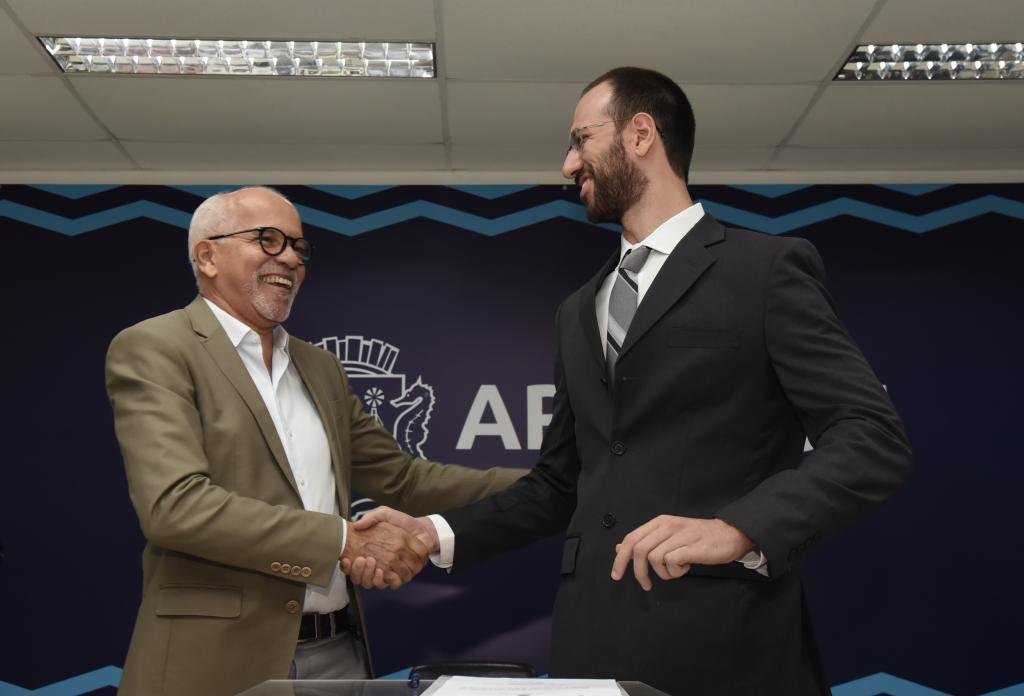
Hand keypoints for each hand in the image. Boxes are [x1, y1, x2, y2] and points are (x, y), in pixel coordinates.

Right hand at [339, 520, 427, 589]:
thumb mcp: (384, 514)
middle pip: (361, 577)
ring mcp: (390, 571)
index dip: (347, 565)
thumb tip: (356, 526)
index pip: (353, 565)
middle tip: (358, 559)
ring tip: (368, 561)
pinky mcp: (401, 575)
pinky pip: (389, 584)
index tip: (345, 559)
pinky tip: (380, 571)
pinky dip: (382, 581)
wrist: (422, 528)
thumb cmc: (403, 522)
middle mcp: (379, 564)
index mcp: (373, 553)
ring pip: (373, 583)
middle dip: (357, 571)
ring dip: (367, 575)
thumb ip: (371, 518)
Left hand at [610, 515, 753, 590]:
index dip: (620, 559)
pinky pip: (672, 563)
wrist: (730, 533)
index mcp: (659, 522)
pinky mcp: (691, 546)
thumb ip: (645, 541)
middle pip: (639, 550)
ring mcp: (679, 535)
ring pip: (656, 559)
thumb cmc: (698, 538)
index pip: (630, 539)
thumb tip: (619, 548)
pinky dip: (676, 571)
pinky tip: (686, 567)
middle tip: (646, 585)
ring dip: (664, 572)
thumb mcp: (668, 535)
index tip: (616, 575)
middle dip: (638, 572)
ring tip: (677, 569)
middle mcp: (667, 526)